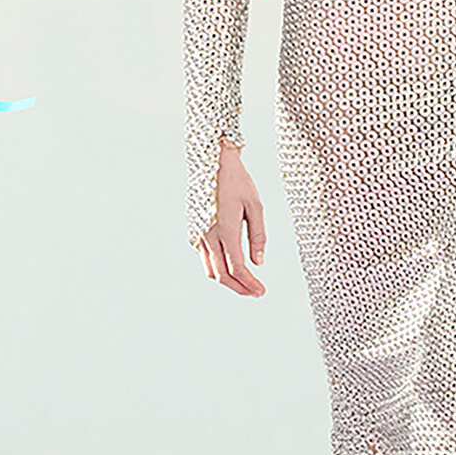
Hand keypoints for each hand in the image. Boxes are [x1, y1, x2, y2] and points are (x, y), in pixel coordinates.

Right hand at [196, 141, 265, 295]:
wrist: (212, 162)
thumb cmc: (238, 181)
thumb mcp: (256, 206)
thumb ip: (258, 236)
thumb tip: (258, 263)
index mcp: (225, 230)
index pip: (237, 268)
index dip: (250, 283)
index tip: (262, 291)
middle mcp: (208, 236)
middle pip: (222, 275)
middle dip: (239, 288)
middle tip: (255, 292)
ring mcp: (198, 234)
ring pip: (210, 269)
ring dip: (227, 280)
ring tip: (244, 283)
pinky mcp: (194, 231)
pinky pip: (203, 257)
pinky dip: (216, 267)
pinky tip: (230, 265)